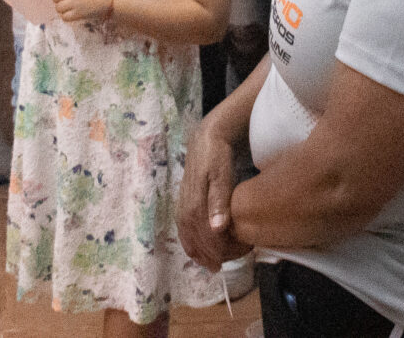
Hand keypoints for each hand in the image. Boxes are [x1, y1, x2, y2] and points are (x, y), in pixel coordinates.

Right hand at [177, 117, 240, 270]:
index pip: (202, 234)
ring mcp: (181, 202)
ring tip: (207, 263)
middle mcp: (184, 205)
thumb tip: (216, 230)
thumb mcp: (221, 174)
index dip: (212, 250)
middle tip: (217, 267)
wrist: (206, 137)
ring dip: (195, 250)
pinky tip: (196, 247)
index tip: (223, 262)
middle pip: (192, 236)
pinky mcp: (182, 199)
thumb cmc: (218, 155)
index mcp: (193, 201)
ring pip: (185, 232)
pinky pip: (183, 226)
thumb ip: (219, 201)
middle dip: (204, 254)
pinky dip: (189, 239)